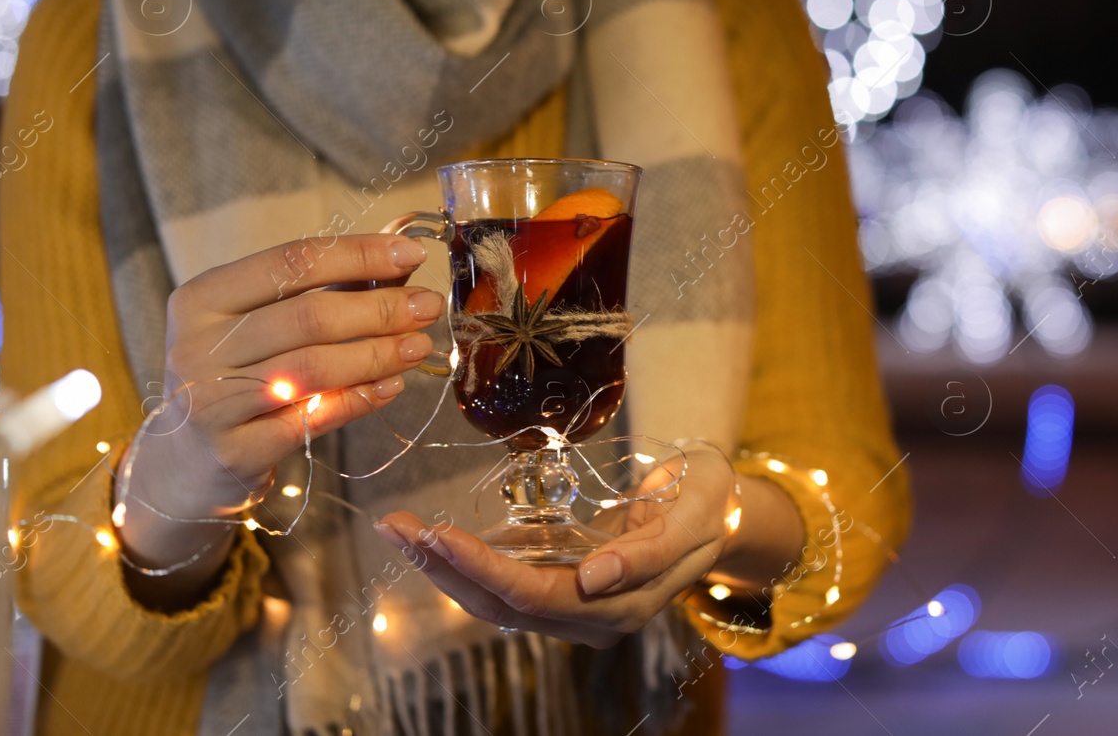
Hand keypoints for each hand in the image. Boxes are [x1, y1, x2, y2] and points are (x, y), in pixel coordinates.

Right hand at [119, 234, 440, 598]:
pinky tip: (392, 386)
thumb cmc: (235, 374)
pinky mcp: (236, 450)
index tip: (412, 254)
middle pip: (308, 316)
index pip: (291, 262)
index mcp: (202, 299)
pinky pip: (313, 419)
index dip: (358, 254)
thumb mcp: (258, 323)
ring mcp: (212, 403)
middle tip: (427, 306)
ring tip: (419, 345)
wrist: (187, 459)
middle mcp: (198, 347)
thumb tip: (400, 258)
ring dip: (378, 354)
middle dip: (380, 308)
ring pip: (314, 368)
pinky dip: (359, 399)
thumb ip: (321, 289)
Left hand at [372, 449, 736, 648]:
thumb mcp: (692, 515)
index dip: (483, 568)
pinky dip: (467, 560)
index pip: (535, 595)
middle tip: (397, 528)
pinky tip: (434, 539)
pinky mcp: (564, 582)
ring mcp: (576, 602)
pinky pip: (506, 580)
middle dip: (444, 568)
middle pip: (501, 604)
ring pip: (495, 598)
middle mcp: (591, 615)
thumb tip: (591, 579)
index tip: (438, 534)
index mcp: (622, 606)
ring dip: (444, 567)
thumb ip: (647, 553)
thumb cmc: (709, 503)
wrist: (720, 509)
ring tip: (401, 531)